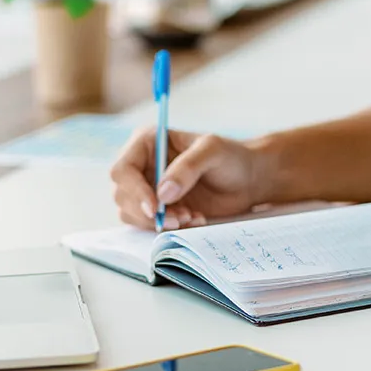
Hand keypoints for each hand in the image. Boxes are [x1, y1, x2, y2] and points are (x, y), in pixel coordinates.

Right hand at [109, 127, 267, 230]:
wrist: (248, 180)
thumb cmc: (231, 157)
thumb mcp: (213, 151)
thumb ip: (188, 167)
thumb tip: (163, 192)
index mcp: (147, 142)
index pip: (123, 169)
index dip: (134, 190)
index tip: (156, 208)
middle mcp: (142, 165)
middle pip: (123, 195)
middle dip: (149, 212)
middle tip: (181, 217)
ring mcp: (147, 188)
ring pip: (133, 213)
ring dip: (160, 222)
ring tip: (191, 217)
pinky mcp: (158, 209)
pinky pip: (149, 225)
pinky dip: (168, 228)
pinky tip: (193, 219)